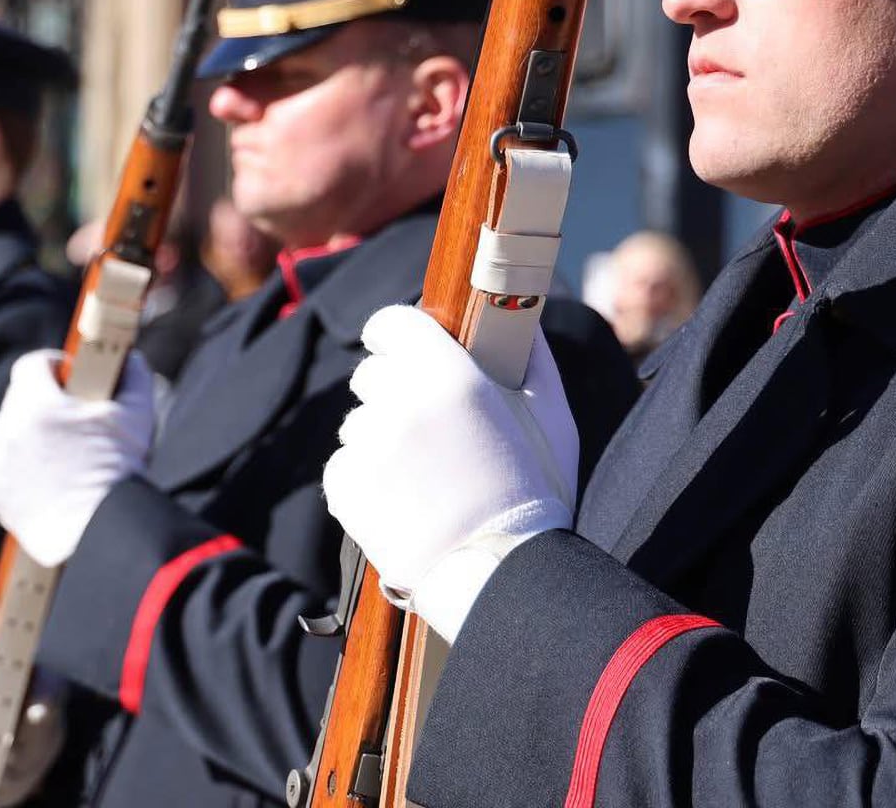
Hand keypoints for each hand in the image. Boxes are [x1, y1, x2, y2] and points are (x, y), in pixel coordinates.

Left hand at [0, 350, 153, 565]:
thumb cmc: (120, 471)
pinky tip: (46, 479)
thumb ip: (134, 376)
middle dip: (42, 403)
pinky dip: (19, 468)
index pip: (32, 364)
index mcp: (38, 404)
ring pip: (8, 433)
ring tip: (60, 454)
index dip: (53, 366)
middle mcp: (8, 428)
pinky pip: (2, 466)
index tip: (69, 379)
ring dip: (28, 435)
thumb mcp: (136, 415)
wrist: (101, 532)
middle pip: (18, 399)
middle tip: (71, 421)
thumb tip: (131, 359)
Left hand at [323, 305, 580, 643]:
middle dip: (392, 393)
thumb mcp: (552, 418)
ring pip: (357, 424)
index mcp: (449, 375)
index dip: (396, 336)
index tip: (402, 350)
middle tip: (428, 431)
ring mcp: (366, 445)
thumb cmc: (534, 494)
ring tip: (424, 478)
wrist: (499, 576)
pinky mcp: (343, 485)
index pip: (391, 322)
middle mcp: (400, 402)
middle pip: (370, 374)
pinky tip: (404, 502)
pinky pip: (344, 464)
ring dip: (381, 440)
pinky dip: (366, 479)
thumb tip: (519, 319)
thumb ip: (531, 358)